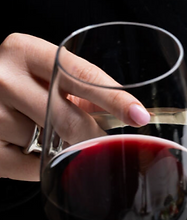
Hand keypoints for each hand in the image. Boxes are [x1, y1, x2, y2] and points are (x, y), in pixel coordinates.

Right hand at [0, 33, 149, 180]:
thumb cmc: (20, 85)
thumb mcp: (45, 74)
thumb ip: (82, 90)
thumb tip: (135, 116)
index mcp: (24, 51)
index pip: (80, 76)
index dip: (114, 99)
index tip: (140, 116)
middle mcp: (4, 77)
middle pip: (68, 120)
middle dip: (90, 136)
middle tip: (101, 143)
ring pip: (47, 145)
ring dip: (56, 148)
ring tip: (39, 132)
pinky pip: (31, 168)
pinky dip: (39, 166)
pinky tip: (28, 149)